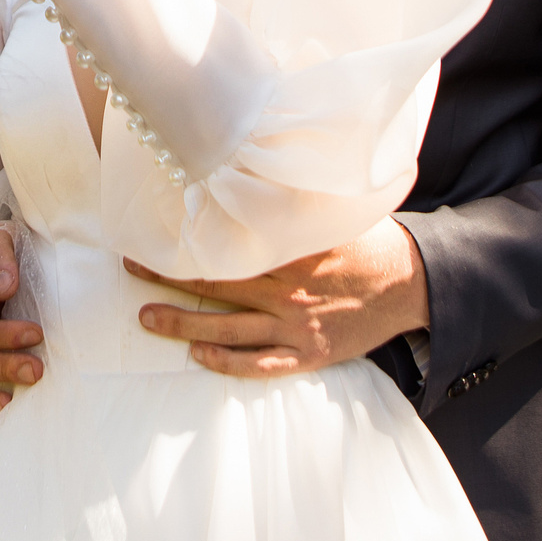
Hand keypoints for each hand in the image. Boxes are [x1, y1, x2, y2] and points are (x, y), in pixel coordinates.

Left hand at [125, 217, 426, 378]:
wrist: (411, 284)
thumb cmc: (369, 243)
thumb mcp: (333, 214)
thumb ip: (292, 205)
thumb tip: (252, 176)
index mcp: (290, 250)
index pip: (226, 246)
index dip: (185, 242)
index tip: (151, 233)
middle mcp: (288, 288)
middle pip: (216, 285)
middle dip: (168, 276)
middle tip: (130, 268)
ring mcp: (296, 324)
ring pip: (229, 328)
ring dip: (184, 323)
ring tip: (147, 317)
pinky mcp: (308, 354)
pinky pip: (260, 364)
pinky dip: (227, 362)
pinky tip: (198, 356)